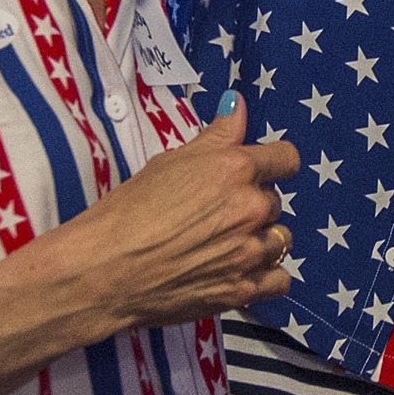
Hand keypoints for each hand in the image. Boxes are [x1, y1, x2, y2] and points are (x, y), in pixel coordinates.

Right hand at [47, 97, 299, 338]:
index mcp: (234, 170)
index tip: (260, 171)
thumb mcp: (170, 161)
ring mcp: (249, 253)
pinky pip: (279, 279)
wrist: (106, 269)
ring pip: (280, 240)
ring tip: (225, 246)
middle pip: (274, 202)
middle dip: (251, 206)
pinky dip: (264, 275)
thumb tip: (238, 104)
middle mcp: (250, 209)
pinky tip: (239, 271)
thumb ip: (216, 135)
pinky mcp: (243, 290)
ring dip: (259, 240)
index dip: (273, 163)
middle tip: (216, 215)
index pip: (287, 159)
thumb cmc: (129, 209)